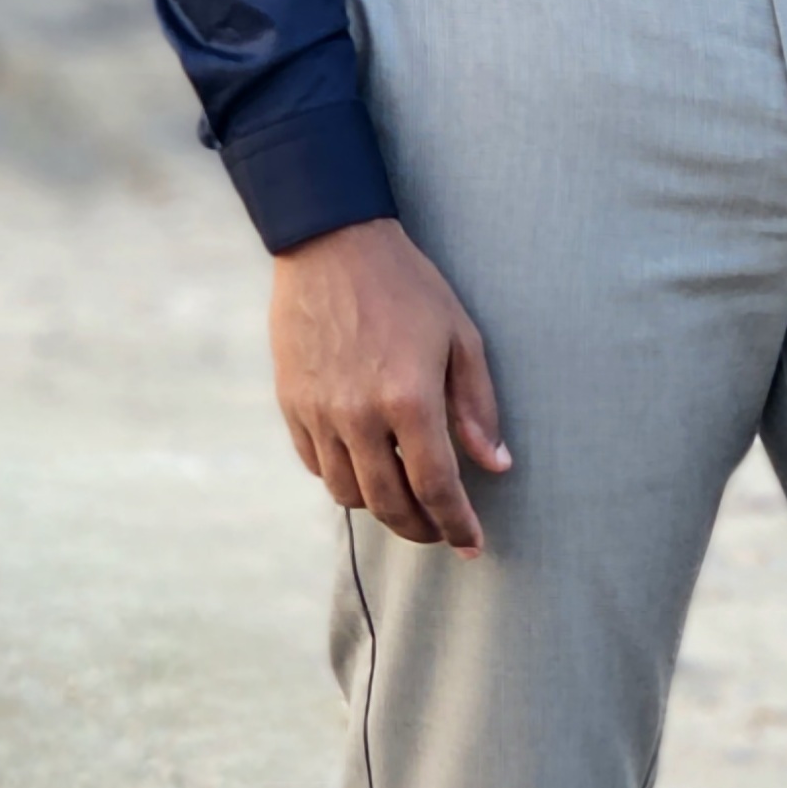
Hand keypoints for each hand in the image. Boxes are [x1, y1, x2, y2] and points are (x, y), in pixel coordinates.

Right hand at [269, 218, 509, 553]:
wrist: (330, 244)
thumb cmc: (407, 286)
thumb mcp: (460, 336)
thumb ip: (477, 407)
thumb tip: (495, 465)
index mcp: (408, 399)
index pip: (437, 486)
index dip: (457, 524)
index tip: (472, 544)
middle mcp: (358, 415)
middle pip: (389, 503)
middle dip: (420, 528)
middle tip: (441, 532)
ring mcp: (319, 412)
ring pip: (348, 492)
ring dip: (381, 507)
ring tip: (405, 500)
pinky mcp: (291, 404)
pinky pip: (317, 464)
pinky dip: (344, 478)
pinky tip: (366, 467)